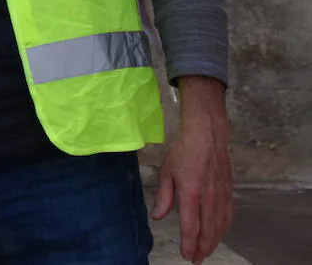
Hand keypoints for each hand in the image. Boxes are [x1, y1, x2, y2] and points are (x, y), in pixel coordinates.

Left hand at [151, 76, 232, 263]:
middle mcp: (209, 197)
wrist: (207, 134)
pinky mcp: (229, 190)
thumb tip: (158, 217)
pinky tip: (219, 233)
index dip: (189, 243)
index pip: (191, 225)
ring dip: (214, 241)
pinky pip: (228, 215)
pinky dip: (224, 228)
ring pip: (220, 225)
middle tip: (196, 259)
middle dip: (202, 247)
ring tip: (206, 251)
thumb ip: (163, 197)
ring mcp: (221, 194)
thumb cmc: (184, 150)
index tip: (186, 255)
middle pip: (208, 230)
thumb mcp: (167, 171)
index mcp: (191, 192)